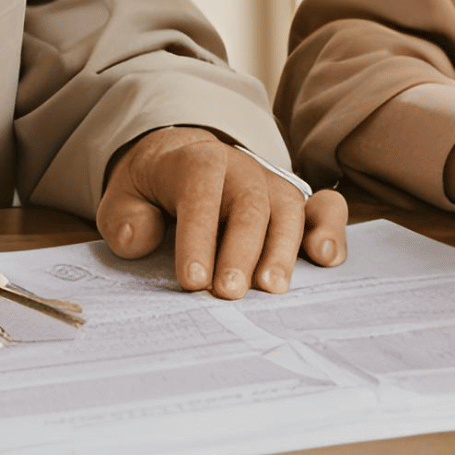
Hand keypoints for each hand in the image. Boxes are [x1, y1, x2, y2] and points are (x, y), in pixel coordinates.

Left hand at [97, 126, 347, 298]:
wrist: (184, 162)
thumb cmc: (154, 190)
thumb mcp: (123, 197)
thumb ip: (124, 218)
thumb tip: (138, 237)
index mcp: (196, 161)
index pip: (199, 192)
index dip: (198, 236)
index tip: (193, 281)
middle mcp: (241, 169)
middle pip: (249, 204)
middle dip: (241, 251)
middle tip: (229, 293)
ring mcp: (272, 185)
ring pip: (288, 210)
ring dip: (282, 250)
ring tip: (271, 288)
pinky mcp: (295, 203)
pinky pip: (324, 207)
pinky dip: (331, 229)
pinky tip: (325, 258)